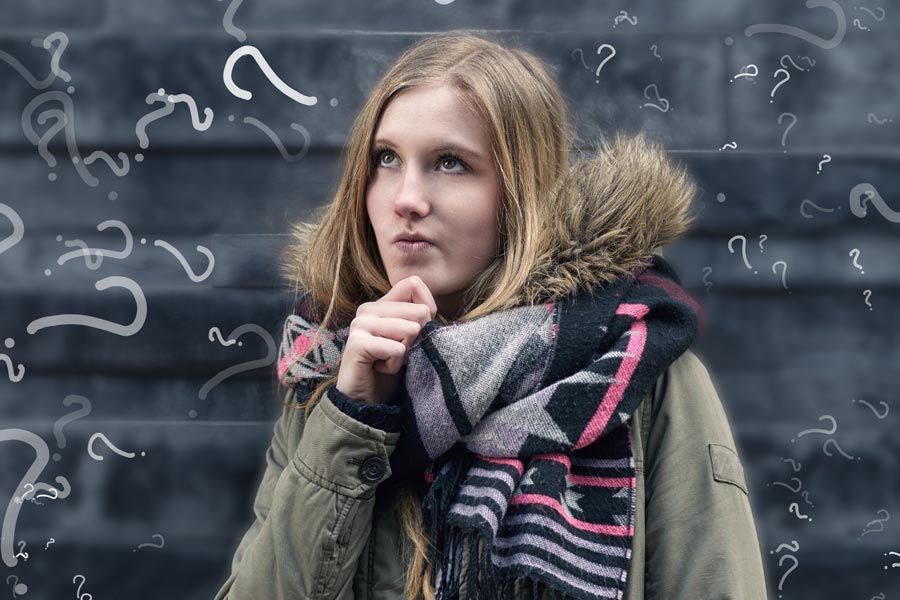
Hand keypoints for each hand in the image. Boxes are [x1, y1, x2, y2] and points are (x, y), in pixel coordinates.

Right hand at [335, 275, 436, 403]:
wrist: (367, 402)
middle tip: (395, 354)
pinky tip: (380, 368)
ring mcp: (360, 324)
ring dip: (405, 354)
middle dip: (416, 339)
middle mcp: (368, 309)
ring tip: (387, 361)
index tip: (414, 334)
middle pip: (419, 311)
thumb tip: (427, 309)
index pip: (413, 284)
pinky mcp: (357, 343)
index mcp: (381, 304)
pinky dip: (395, 365)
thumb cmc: (390, 369)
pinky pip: (396, 349)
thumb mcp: (410, 340)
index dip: (426, 310)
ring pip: (410, 329)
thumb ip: (418, 318)